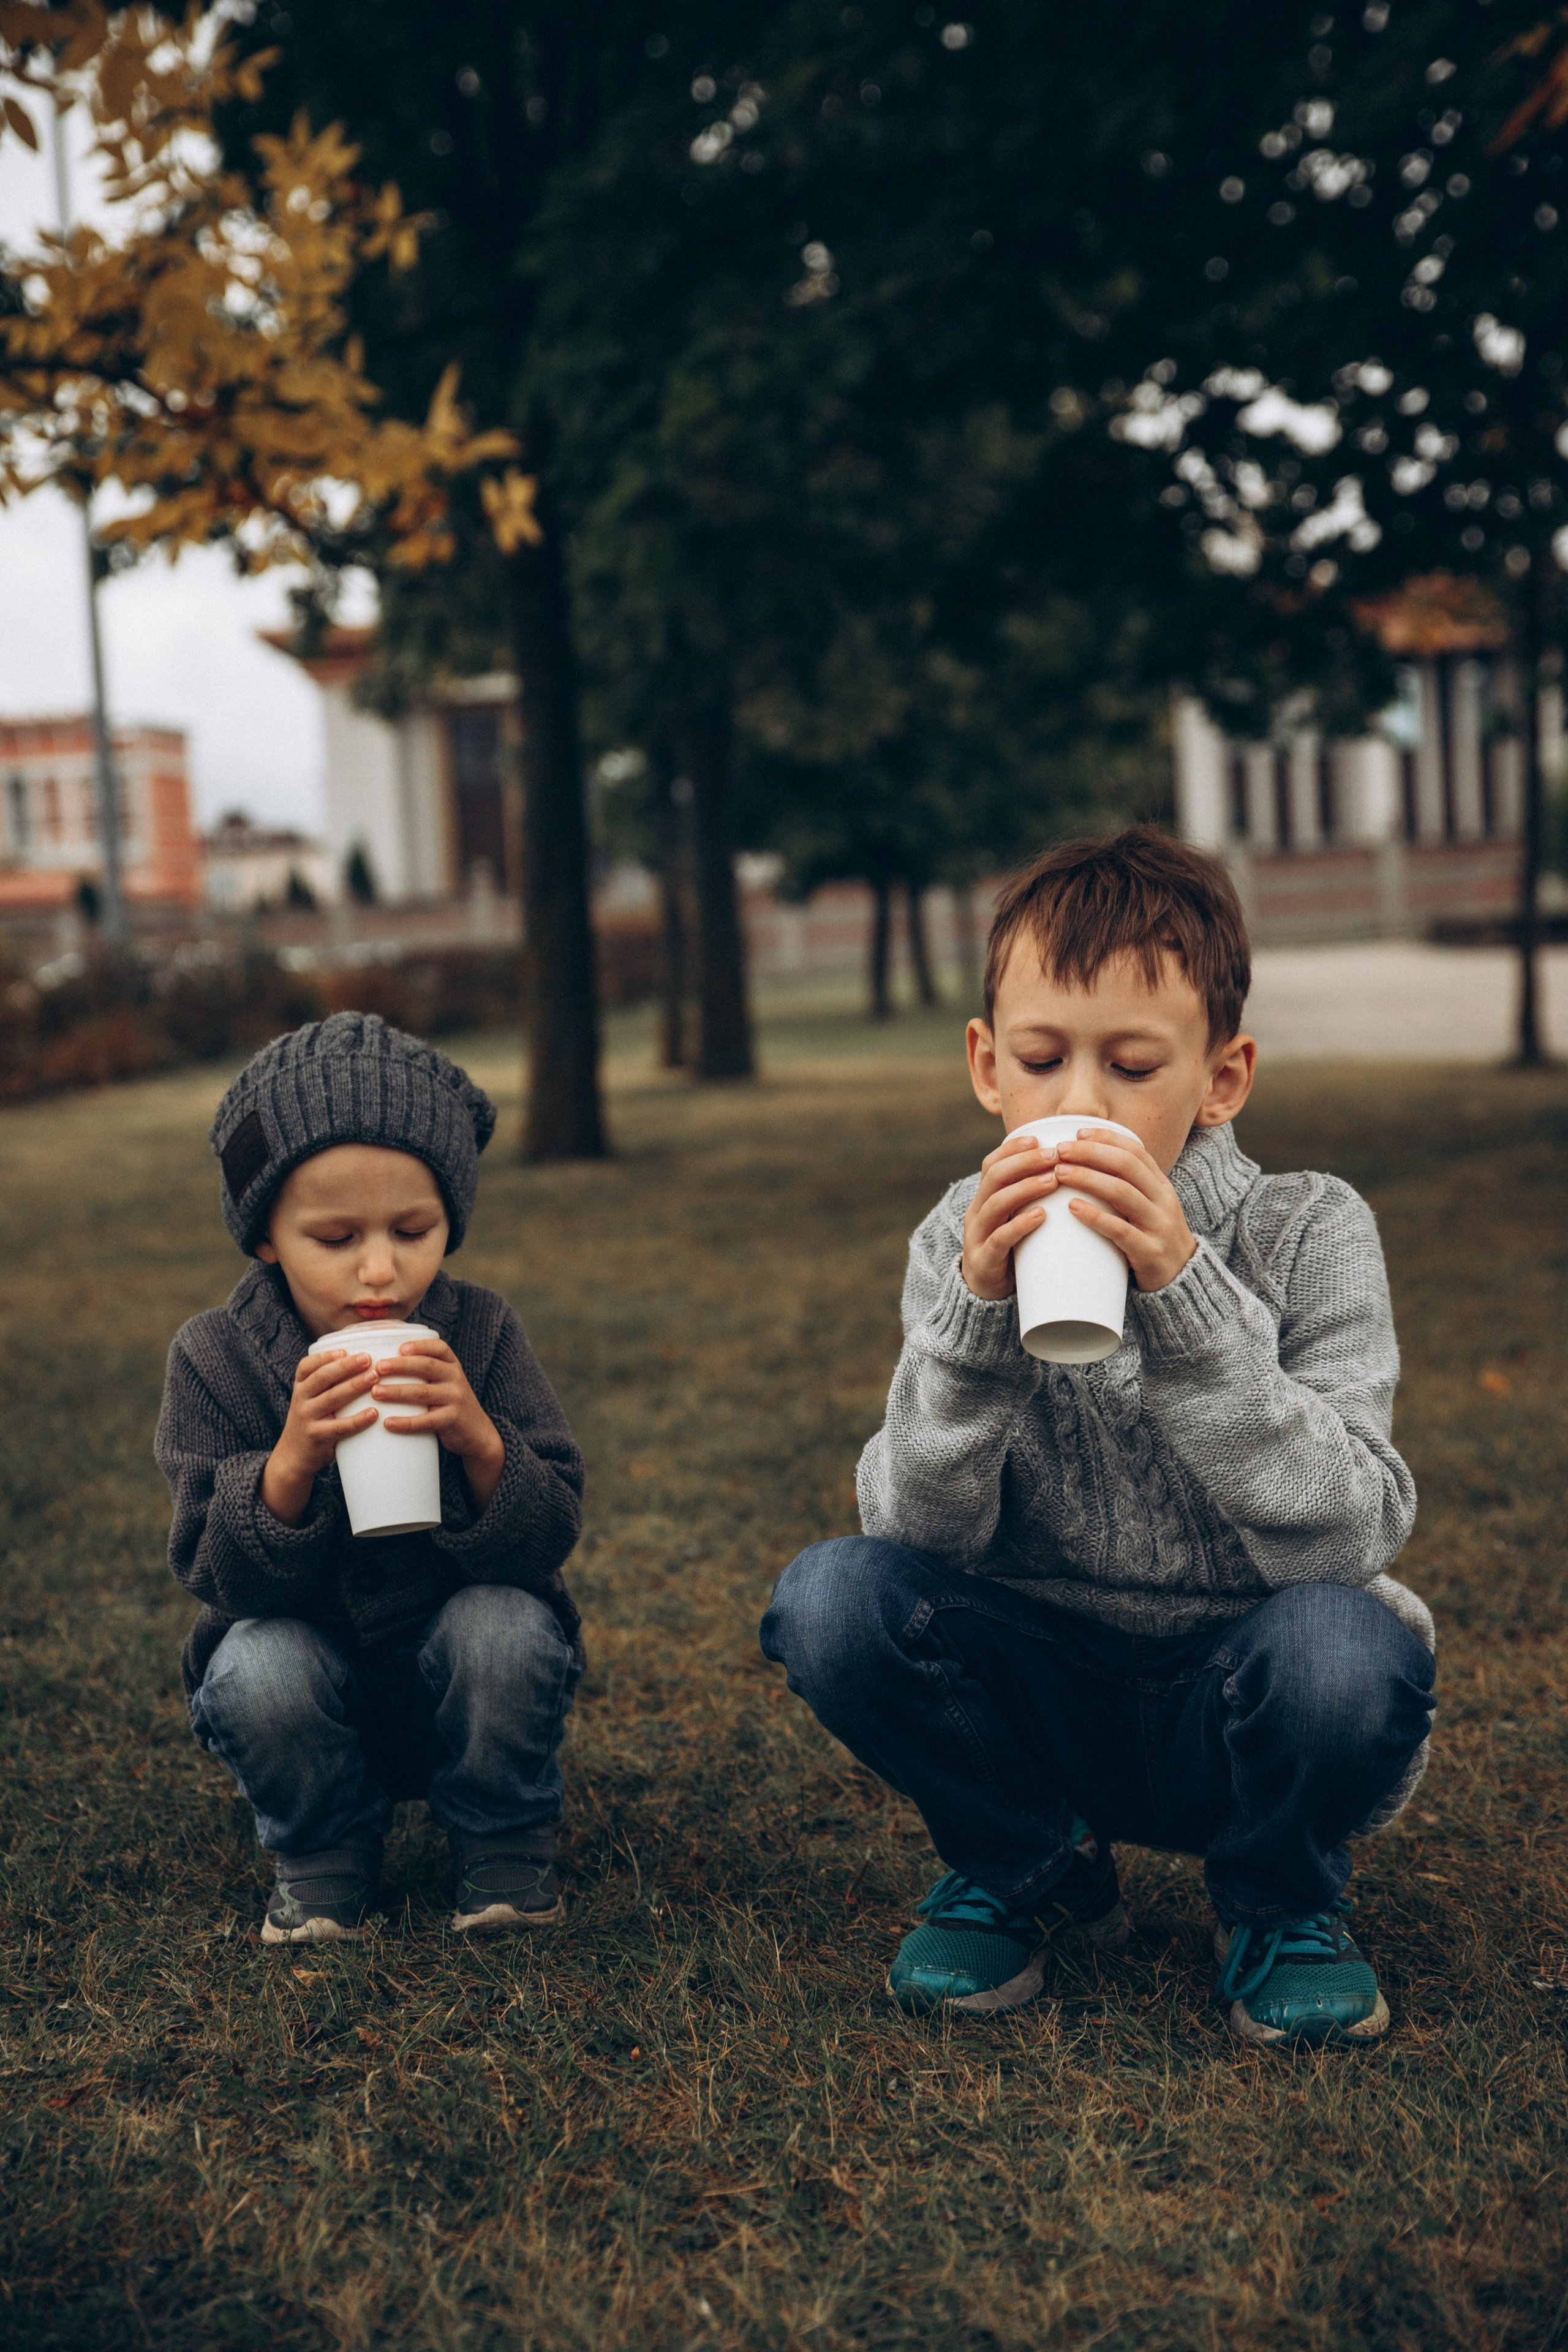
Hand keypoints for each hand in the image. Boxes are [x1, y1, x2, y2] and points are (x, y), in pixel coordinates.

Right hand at [262, 1348, 376, 1524]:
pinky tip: (374, 1413)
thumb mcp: (312, 1397)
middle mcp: (300, 1399)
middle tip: (368, 1358)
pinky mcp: (317, 1437)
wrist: (294, 1456)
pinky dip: (358, 1420)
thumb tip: (368, 1356)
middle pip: (321, 1378)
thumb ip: (329, 1381)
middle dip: (345, 1366)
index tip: (346, 1349)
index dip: (325, 1356)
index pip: (307, 1366)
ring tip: (375, 1377)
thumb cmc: (313, 1419)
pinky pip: (339, 1427)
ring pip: (331, 1399)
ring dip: (354, 1386)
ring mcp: (307, 1418)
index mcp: (300, 1386)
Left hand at [372, 1337, 504, 1509]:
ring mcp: (456, 1399)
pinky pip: (427, 1421)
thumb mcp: (445, 1382)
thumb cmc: (449, 1403)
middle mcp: (456, 1378)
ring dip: (397, 1391)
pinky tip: (388, 1423)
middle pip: (428, 1366)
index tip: (399, 1347)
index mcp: (452, 1365)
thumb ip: (425, 1371)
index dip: (420, 1345)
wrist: (476, 1432)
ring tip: (375, 1392)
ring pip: (423, 1392)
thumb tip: (382, 1361)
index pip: (439, 1348)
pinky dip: (406, 1422)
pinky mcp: (452, 1420)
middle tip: (378, 1367)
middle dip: (401, 1365)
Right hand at [961, 1130, 1064, 1299]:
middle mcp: (977, 1212)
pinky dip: (1020, 1225)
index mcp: (984, 1198)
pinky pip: (999, 1239)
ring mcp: (977, 1236)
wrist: (986, 1292)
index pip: (991, 1164)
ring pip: (995, 1203)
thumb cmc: (1012, 1249)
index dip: (1012, 1148)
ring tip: (1053, 1180)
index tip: (1038, 1138)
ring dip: (1025, 1188)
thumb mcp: (1017, 1218)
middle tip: (1054, 1155)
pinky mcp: (984, 1261)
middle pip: (993, 1177)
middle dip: (1024, 1162)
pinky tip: (1040, 1216)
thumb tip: (1074, 1170)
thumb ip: (1034, 1197)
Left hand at [1051, 1126, 1198, 1292]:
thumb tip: (1084, 1161)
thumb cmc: (1151, 1237)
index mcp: (1160, 1185)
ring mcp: (1158, 1226)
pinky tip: (1073, 1207)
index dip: (1107, 1138)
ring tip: (1059, 1173)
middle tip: (1060, 1150)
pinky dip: (1095, 1216)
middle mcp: (1163, 1200)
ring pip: (1123, 1192)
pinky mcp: (1150, 1252)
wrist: (1182, 1279)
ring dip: (1088, 1178)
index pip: (1136, 1151)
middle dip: (1091, 1153)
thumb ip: (1125, 1186)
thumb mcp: (1146, 1206)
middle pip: (1127, 1166)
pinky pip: (1121, 1231)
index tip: (1078, 1132)